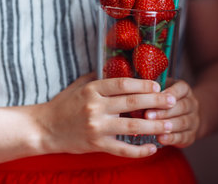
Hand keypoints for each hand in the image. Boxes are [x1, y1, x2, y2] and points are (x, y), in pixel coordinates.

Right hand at [34, 73, 176, 157]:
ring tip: (169, 123)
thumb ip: (100, 77)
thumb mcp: (80, 85)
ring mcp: (97, 127)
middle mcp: (95, 107)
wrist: (45, 128)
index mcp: (92, 90)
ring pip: (132, 126)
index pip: (122, 84)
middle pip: (131, 103)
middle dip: (156, 101)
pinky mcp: (97, 144)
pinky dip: (139, 150)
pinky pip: (122, 149)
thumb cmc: (64, 104)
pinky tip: (153, 147)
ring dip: (153, 125)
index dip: (142, 84)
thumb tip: (121, 67)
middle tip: (172, 100)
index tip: (158, 85)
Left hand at [145, 80, 199, 147]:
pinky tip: (160, 139)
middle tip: (147, 115)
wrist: (185, 115)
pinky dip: (171, 138)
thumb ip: (152, 92)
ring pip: (182, 122)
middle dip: (163, 112)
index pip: (181, 89)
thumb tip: (134, 95)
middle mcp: (192, 104)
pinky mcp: (191, 135)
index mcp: (185, 90)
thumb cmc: (165, 100)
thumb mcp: (162, 90)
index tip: (155, 97)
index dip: (169, 94)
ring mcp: (194, 120)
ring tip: (152, 127)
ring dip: (166, 125)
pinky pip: (183, 137)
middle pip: (181, 107)